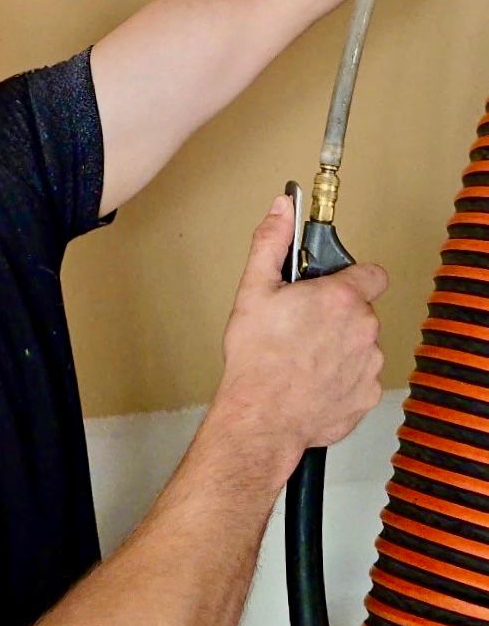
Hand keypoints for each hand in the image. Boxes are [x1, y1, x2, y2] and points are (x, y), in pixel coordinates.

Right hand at [216, 194, 387, 461]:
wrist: (261, 416)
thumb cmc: (256, 357)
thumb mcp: (254, 290)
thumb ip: (272, 242)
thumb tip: (281, 209)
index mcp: (341, 298)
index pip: (371, 273)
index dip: (351, 277)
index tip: (330, 286)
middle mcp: (364, 329)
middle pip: (361, 310)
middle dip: (336, 315)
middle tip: (301, 326)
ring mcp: (368, 365)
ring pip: (361, 345)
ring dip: (340, 347)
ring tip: (303, 357)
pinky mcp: (366, 396)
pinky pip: (359, 379)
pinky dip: (340, 380)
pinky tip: (311, 381)